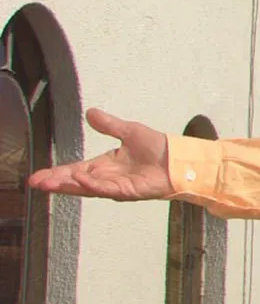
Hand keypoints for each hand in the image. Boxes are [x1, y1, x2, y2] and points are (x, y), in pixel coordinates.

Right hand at [27, 108, 174, 199]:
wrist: (179, 158)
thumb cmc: (158, 147)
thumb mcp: (129, 131)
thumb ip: (109, 125)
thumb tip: (90, 112)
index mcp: (105, 164)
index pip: (75, 170)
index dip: (57, 173)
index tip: (38, 177)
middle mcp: (107, 177)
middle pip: (76, 182)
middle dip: (56, 183)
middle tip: (35, 183)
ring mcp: (116, 185)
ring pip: (87, 187)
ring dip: (68, 185)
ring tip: (49, 182)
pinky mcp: (127, 190)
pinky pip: (106, 188)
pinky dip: (91, 183)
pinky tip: (78, 178)